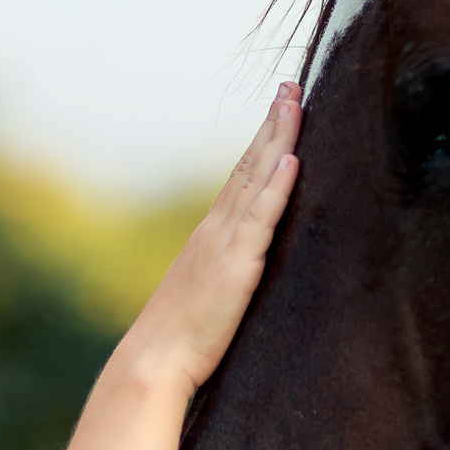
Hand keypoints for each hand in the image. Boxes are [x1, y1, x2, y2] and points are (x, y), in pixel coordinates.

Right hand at [120, 84, 301, 390]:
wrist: (154, 362)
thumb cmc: (178, 341)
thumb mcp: (206, 298)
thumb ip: (223, 276)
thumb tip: (240, 272)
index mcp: (209, 238)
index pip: (240, 179)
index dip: (260, 143)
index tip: (278, 111)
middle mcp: (215, 231)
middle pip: (248, 166)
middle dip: (272, 124)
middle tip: (290, 86)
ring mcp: (224, 244)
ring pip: (256, 180)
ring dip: (278, 139)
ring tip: (295, 103)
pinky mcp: (236, 266)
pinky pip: (260, 218)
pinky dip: (276, 187)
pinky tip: (291, 159)